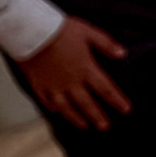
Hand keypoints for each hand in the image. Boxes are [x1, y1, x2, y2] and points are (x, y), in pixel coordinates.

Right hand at [16, 15, 130, 130]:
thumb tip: (122, 53)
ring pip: (66, 106)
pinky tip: (56, 112)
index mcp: (85, 69)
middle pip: (87, 103)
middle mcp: (70, 81)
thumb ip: (106, 44)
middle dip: (97, 116)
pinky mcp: (37, 83)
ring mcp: (53, 85)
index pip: (106, 89)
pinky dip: (52, 107)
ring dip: (76, 117)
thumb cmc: (60, 29)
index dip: (117, 100)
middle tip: (105, 127)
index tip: (126, 110)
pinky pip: (45, 99)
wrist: (30, 31)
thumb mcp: (88, 32)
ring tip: (84, 125)